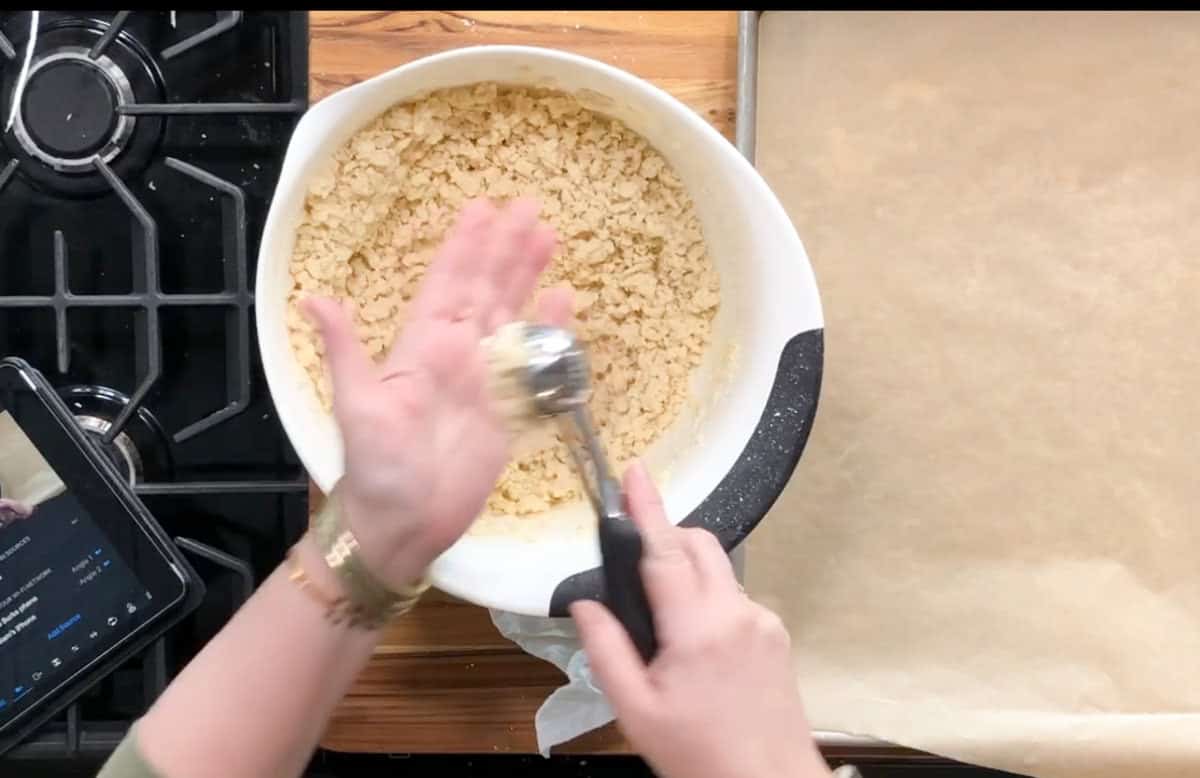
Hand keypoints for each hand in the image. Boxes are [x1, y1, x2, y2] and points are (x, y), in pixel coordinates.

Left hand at [302, 198, 571, 589]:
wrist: (404, 526)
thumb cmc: (375, 468)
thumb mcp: (356, 406)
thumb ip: (345, 350)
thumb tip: (312, 298)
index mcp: (421, 347)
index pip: (447, 284)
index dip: (465, 246)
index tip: (483, 209)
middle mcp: (457, 354)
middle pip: (486, 289)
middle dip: (506, 248)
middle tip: (528, 207)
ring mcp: (486, 380)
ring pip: (511, 315)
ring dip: (529, 277)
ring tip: (549, 237)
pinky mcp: (509, 410)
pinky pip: (534, 362)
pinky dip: (550, 331)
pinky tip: (564, 301)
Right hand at [571, 462, 830, 777]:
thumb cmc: (700, 756)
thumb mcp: (636, 710)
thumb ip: (605, 650)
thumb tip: (583, 602)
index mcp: (697, 629)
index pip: (666, 550)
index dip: (647, 506)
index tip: (634, 471)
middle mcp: (737, 613)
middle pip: (699, 545)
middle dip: (666, 537)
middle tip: (634, 563)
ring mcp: (763, 621)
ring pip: (719, 569)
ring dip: (687, 572)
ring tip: (663, 624)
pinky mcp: (777, 634)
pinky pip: (735, 597)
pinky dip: (709, 600)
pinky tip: (695, 646)